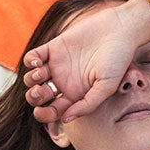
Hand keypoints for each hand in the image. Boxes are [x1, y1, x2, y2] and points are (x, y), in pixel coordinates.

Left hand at [23, 0, 149, 131]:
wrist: (120, 30)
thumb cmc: (118, 60)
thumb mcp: (106, 87)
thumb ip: (88, 104)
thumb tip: (66, 119)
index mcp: (75, 95)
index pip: (53, 110)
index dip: (43, 115)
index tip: (40, 111)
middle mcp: (64, 82)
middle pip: (39, 96)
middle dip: (33, 97)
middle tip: (39, 91)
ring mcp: (57, 64)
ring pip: (32, 78)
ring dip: (30, 80)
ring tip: (40, 74)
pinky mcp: (54, 47)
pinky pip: (33, 57)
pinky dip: (29, 61)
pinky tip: (37, 62)